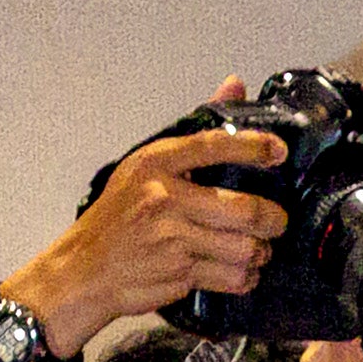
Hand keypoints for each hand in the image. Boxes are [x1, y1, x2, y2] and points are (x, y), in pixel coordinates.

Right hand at [8, 116, 286, 353]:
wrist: (84, 270)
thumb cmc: (118, 217)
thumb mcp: (146, 167)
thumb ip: (196, 133)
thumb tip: (235, 84)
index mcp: (154, 164)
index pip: (213, 146)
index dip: (253, 147)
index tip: (278, 151)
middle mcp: (163, 198)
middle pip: (243, 209)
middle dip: (272, 219)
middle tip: (277, 221)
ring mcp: (171, 239)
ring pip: (243, 247)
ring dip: (260, 252)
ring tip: (259, 249)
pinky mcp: (178, 273)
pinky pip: (231, 276)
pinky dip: (245, 277)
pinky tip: (243, 271)